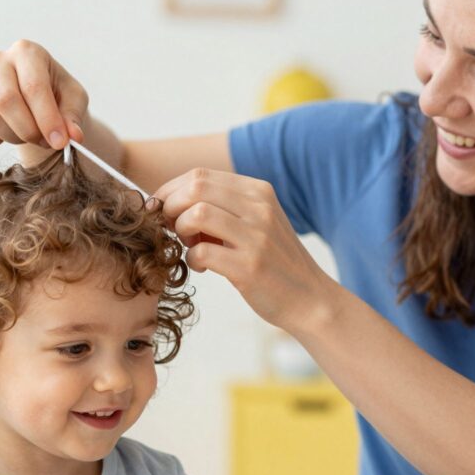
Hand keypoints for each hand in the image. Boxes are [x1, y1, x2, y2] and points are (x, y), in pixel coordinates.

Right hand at [0, 40, 87, 149]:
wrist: (38, 100)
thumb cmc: (58, 95)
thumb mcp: (74, 101)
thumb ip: (73, 117)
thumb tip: (73, 137)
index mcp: (27, 52)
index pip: (33, 87)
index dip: (47, 119)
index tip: (59, 142)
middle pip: (5, 101)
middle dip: (28, 130)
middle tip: (45, 142)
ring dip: (13, 137)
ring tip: (29, 135)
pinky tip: (8, 135)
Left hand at [153, 168, 335, 331]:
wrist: (309, 299)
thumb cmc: (274, 263)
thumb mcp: (257, 222)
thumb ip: (225, 207)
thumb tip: (173, 202)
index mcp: (259, 191)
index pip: (201, 175)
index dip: (172, 191)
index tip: (164, 211)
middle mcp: (260, 208)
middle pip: (195, 187)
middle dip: (171, 207)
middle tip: (172, 229)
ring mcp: (256, 237)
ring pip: (196, 214)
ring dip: (181, 231)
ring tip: (189, 246)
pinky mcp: (250, 267)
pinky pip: (202, 252)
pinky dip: (192, 260)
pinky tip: (202, 268)